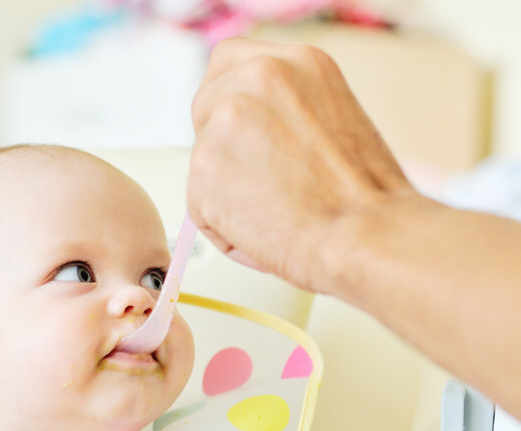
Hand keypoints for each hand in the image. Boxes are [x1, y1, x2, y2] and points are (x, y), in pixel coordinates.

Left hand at [187, 38, 414, 292]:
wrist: (367, 232)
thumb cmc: (365, 194)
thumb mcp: (334, 116)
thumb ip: (287, 108)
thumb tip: (256, 127)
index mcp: (295, 62)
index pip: (229, 62)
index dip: (230, 101)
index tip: (242, 129)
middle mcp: (257, 80)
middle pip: (205, 106)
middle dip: (222, 146)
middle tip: (262, 180)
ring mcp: (225, 123)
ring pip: (203, 161)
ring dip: (228, 192)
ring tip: (278, 209)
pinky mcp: (204, 169)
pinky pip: (200, 206)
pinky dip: (225, 227)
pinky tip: (265, 230)